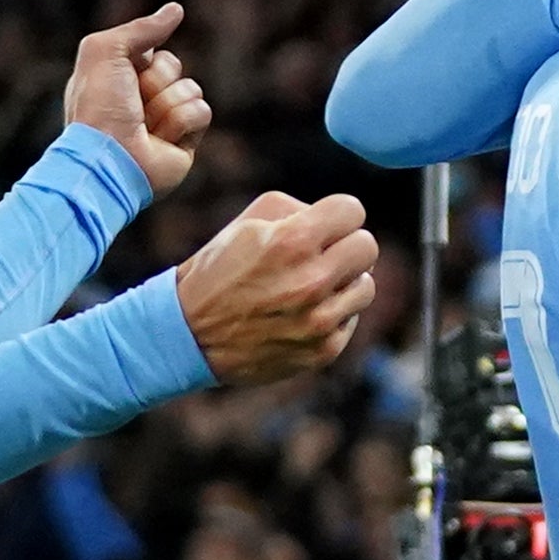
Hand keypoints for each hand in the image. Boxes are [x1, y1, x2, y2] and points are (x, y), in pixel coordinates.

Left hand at [63, 3, 209, 198]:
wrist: (110, 159)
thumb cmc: (99, 106)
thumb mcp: (105, 51)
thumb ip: (141, 28)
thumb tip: (176, 10)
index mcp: (119, 79)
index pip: (151, 50)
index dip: (142, 58)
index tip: (124, 75)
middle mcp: (141, 99)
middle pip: (173, 67)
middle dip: (156, 80)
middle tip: (134, 104)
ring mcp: (164, 121)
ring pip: (191, 89)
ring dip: (167, 104)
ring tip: (145, 126)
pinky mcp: (185, 142)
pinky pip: (202, 112)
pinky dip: (182, 122)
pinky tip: (161, 139)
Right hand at [175, 192, 380, 385]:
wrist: (190, 334)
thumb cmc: (219, 270)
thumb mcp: (248, 222)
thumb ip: (299, 209)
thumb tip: (338, 220)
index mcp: (293, 241)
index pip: (353, 211)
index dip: (338, 215)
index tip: (327, 225)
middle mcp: (311, 281)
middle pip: (368, 247)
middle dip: (347, 245)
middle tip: (325, 254)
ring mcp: (320, 320)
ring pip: (366, 286)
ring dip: (344, 282)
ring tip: (312, 285)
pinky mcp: (323, 350)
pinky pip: (350, 320)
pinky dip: (333, 314)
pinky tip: (302, 313)